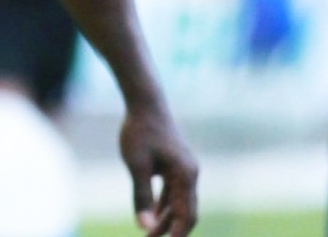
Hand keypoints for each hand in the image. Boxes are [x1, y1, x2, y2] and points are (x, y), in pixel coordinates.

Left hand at [121, 103, 198, 235]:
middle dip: (170, 229)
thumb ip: (142, 197)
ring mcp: (184, 168)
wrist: (145, 103)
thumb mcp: (137, 166)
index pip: (187, 215)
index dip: (177, 234)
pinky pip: (173, 191)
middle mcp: (190, 174)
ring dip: (166, 218)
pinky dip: (164, 204)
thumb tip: (145, 226)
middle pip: (185, 211)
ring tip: (149, 233)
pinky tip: (153, 214)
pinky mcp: (176, 164)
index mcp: (185, 176)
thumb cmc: (140, 132)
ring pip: (179, 202)